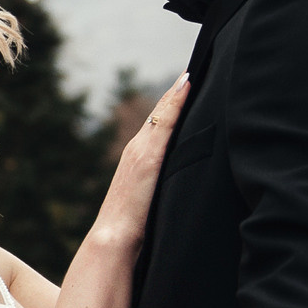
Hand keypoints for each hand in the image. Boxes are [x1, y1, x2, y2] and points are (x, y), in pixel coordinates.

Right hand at [88, 73, 189, 251]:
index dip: (171, 106)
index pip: (157, 126)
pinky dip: (175, 101)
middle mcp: (137, 149)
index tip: (187, 85)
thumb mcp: (151, 202)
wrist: (114, 238)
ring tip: (191, 72)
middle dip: (174, 92)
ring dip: (175, 91)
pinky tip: (186, 85)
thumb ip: (160, 189)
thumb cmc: (132, 228)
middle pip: (159, 114)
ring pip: (161, 113)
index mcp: (139, 159)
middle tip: (193, 69)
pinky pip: (165, 121)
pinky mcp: (148, 155)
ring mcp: (141, 150)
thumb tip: (176, 187)